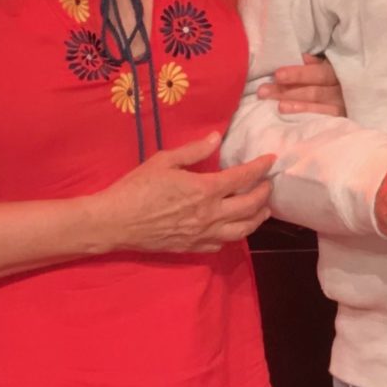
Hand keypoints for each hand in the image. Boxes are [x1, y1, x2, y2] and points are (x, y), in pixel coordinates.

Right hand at [91, 131, 274, 254]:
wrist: (115, 222)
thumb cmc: (137, 187)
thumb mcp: (164, 160)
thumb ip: (194, 151)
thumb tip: (216, 138)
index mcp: (204, 190)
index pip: (242, 178)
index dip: (260, 168)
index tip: (271, 160)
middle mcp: (209, 215)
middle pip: (249, 207)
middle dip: (264, 194)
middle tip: (269, 185)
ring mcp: (202, 234)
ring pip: (241, 230)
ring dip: (257, 219)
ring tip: (264, 211)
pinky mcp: (191, 248)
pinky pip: (220, 244)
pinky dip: (233, 236)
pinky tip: (234, 229)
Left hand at [258, 53, 345, 118]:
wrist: (366, 97)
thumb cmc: (344, 79)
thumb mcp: (334, 67)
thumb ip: (318, 64)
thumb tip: (302, 58)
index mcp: (339, 72)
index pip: (318, 73)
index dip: (298, 74)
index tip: (277, 75)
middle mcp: (342, 90)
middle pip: (314, 91)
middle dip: (288, 91)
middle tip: (265, 92)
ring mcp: (344, 107)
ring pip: (319, 107)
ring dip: (298, 106)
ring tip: (280, 107)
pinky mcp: (344, 120)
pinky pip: (326, 121)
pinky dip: (310, 119)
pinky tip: (294, 121)